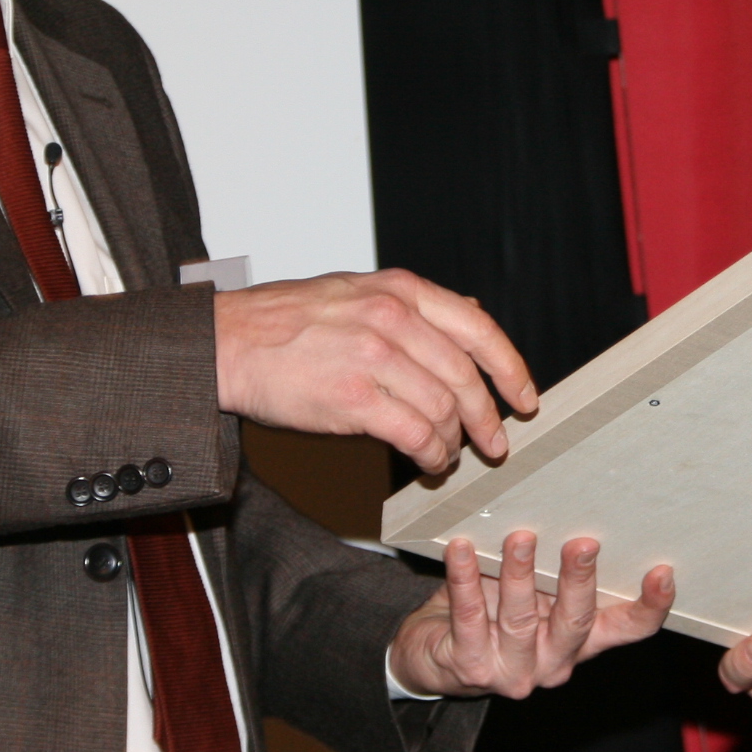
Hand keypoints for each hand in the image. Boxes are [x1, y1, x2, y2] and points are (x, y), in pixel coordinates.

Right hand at [213, 270, 536, 471]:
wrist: (226, 343)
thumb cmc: (285, 321)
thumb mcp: (359, 290)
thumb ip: (415, 305)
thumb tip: (471, 315)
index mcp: (400, 289)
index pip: (477, 328)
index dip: (510, 368)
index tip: (525, 398)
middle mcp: (392, 317)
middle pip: (465, 376)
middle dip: (487, 417)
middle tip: (495, 443)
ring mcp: (372, 356)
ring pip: (442, 409)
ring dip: (454, 442)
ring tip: (448, 456)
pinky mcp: (351, 398)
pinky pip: (413, 433)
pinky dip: (430, 454)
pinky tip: (427, 462)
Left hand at [388, 533, 674, 697]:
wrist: (433, 656)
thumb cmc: (492, 614)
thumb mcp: (535, 595)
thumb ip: (555, 572)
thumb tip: (576, 507)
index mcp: (580, 641)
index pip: (626, 629)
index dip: (649, 606)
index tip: (663, 571)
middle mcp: (555, 661)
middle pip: (576, 621)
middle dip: (579, 581)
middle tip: (584, 544)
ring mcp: (514, 670)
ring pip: (521, 619)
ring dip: (520, 575)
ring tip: (520, 538)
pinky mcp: (471, 667)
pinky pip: (469, 617)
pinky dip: (465, 579)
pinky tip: (461, 549)